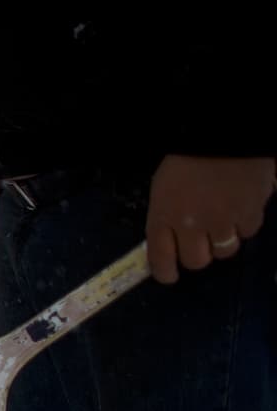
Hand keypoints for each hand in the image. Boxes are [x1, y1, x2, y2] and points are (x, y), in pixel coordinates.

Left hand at [146, 155, 274, 283]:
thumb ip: (166, 216)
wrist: (223, 134)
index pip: (160, 259)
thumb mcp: (163, 188)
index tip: (168, 276)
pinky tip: (241, 208)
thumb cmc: (188, 157)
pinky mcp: (250, 213)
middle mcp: (191, 224)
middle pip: (196, 261)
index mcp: (163, 216)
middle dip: (197, 255)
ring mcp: (222, 220)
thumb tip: (169, 242)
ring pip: (224, 251)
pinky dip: (245, 224)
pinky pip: (248, 233)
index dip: (164, 272)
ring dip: (222, 241)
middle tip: (201, 243)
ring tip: (223, 222)